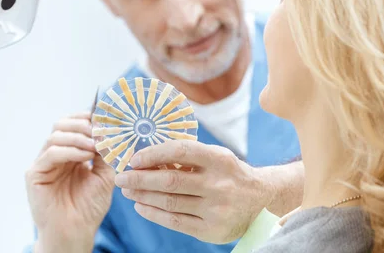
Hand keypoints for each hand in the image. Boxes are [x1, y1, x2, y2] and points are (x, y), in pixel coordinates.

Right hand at [25, 112, 114, 251]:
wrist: (76, 232)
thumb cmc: (88, 207)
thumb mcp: (104, 176)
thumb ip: (106, 154)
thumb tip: (113, 131)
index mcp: (70, 153)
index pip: (74, 125)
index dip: (87, 117)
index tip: (104, 116)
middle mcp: (55, 155)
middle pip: (61, 125)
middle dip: (82, 124)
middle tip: (99, 129)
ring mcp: (44, 163)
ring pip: (55, 136)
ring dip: (78, 136)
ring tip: (94, 145)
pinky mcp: (35, 174)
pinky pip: (50, 153)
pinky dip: (69, 150)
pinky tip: (85, 155)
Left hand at [113, 140, 275, 243]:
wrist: (261, 201)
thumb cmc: (229, 174)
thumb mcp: (216, 157)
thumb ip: (188, 157)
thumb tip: (147, 157)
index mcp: (220, 159)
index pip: (180, 151)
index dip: (154, 154)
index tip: (134, 158)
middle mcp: (219, 184)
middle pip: (170, 181)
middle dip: (140, 178)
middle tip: (122, 176)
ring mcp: (216, 209)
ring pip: (169, 202)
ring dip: (143, 196)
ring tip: (128, 190)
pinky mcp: (211, 230)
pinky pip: (175, 221)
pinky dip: (153, 213)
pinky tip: (141, 206)